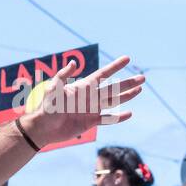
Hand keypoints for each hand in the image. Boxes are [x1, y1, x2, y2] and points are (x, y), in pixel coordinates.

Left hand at [21, 55, 142, 146]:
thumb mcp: (53, 88)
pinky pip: (107, 119)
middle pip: (113, 88)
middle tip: (142, 77)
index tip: (127, 58)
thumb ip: (64, 75)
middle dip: (127, 83)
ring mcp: (91, 110)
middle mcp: (89, 97)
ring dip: (126, 96)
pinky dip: (118, 117)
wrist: (43, 127)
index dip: (115, 67)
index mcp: (83, 87)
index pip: (103, 75)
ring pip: (113, 101)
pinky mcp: (90, 122)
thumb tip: (74, 62)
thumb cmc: (47, 106)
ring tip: (139, 90)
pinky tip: (129, 113)